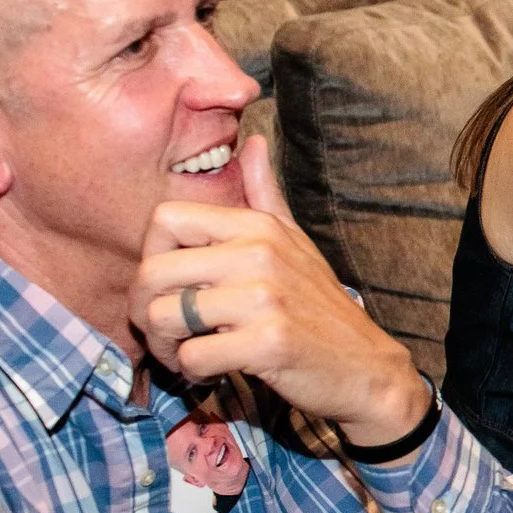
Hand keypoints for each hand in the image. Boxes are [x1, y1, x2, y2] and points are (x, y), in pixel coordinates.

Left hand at [128, 137, 429, 447]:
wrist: (366, 366)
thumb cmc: (320, 306)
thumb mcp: (295, 242)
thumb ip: (264, 194)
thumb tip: (252, 141)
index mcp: (258, 227)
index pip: (164, 220)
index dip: (151, 255)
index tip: (170, 284)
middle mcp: (259, 255)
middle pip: (152, 272)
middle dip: (146, 310)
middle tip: (167, 331)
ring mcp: (265, 299)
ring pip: (165, 317)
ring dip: (166, 345)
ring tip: (188, 351)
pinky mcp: (267, 344)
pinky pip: (193, 356)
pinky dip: (195, 371)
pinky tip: (217, 369)